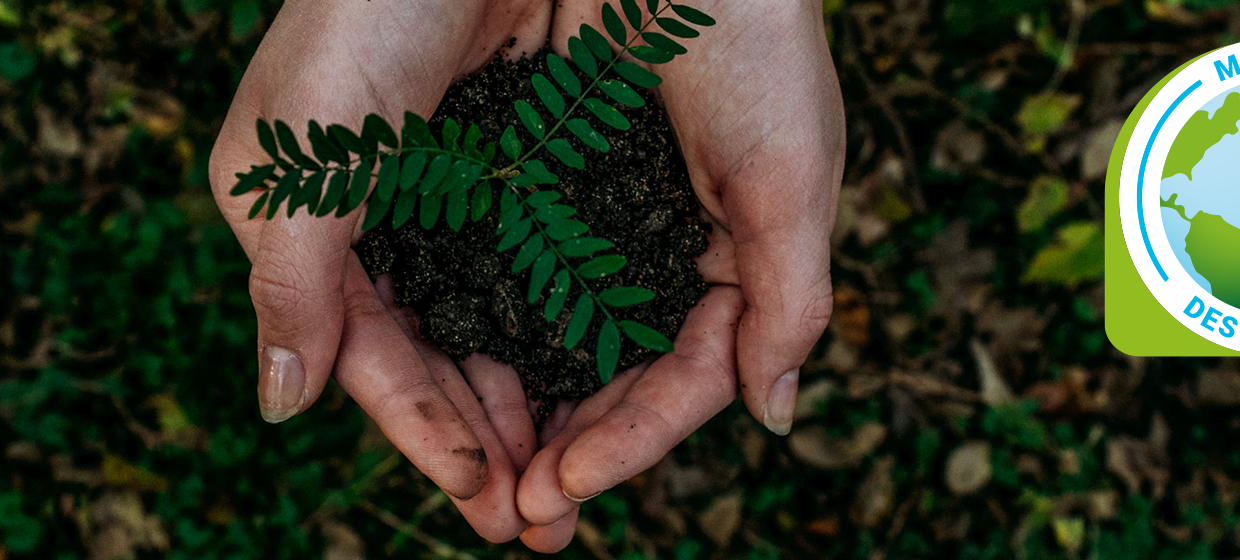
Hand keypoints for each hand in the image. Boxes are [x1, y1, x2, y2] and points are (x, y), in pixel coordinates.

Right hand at [206, 0, 555, 541]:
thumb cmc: (364, 8)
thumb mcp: (305, 148)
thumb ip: (294, 279)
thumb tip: (282, 406)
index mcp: (312, 220)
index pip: (368, 354)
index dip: (420, 432)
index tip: (481, 501)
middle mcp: (384, 217)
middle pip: (435, 357)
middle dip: (484, 443)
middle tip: (540, 526)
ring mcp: (456, 192)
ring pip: (492, 326)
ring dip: (528, 407)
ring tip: (573, 482)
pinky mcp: (521, 161)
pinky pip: (542, 270)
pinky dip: (563, 333)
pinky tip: (597, 384)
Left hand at [511, 0, 841, 549]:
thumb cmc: (752, 37)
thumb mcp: (789, 170)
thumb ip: (789, 298)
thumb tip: (774, 417)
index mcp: (733, 256)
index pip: (686, 375)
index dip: (634, 438)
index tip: (568, 486)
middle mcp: (660, 246)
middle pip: (614, 373)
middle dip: (572, 446)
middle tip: (519, 516)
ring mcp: (596, 214)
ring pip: (557, 336)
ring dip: (524, 408)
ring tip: (483, 475)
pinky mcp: (536, 173)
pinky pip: (507, 269)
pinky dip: (484, 327)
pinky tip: (450, 377)